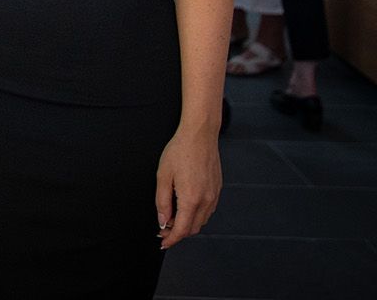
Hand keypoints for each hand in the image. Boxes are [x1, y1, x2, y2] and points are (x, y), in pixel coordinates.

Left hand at [154, 124, 220, 248]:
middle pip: (193, 228)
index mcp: (191, 198)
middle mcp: (206, 200)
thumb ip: (162, 201)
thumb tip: (163, 220)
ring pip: (201, 221)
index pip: (182, 229)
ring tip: (171, 217)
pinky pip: (207, 210)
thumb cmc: (180, 151)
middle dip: (178, 233)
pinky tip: (185, 207)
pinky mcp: (217, 190)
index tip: (163, 242)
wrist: (200, 136)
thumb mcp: (163, 175)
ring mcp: (214, 196)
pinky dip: (196, 215)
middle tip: (163, 229)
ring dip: (187, 224)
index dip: (171, 239)